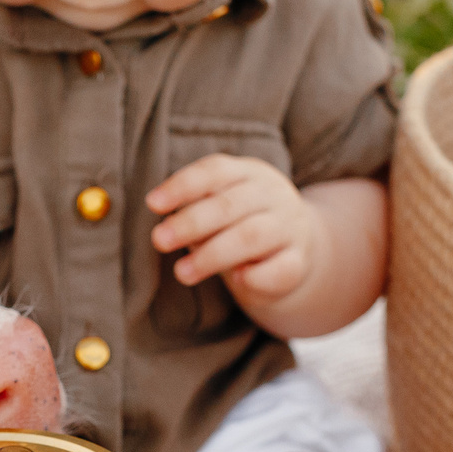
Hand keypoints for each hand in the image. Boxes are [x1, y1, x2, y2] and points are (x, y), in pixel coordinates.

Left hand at [146, 153, 322, 307]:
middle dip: (191, 223)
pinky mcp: (299, 261)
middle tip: (159, 240)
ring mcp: (290, 227)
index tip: (152, 204)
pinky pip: (280, 268)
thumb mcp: (221, 206)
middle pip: (230, 205)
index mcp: (249, 173)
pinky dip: (257, 275)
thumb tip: (165, 227)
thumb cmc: (241, 222)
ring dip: (212, 255)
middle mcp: (273, 195)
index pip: (215, 171)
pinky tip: (237, 280)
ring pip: (252, 236)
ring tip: (182, 272)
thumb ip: (196, 209)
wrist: (296, 246)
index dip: (182, 186)